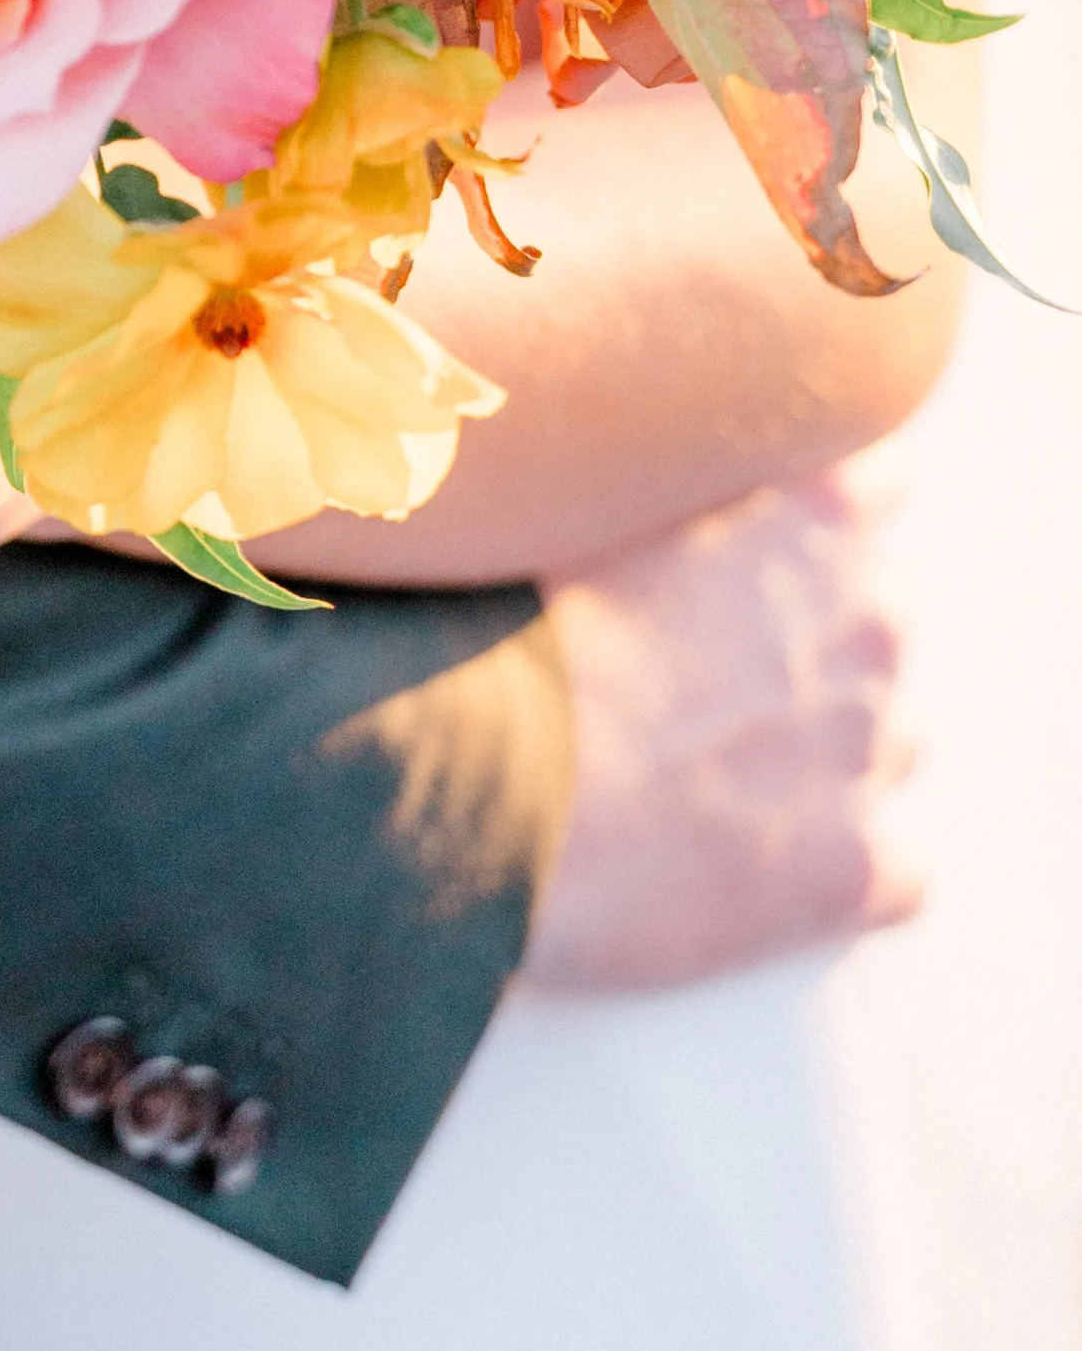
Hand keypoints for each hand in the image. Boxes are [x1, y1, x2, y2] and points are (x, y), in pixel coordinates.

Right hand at [524, 458, 925, 993]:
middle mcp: (870, 618)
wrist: (464, 784)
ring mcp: (872, 748)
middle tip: (681, 681)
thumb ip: (640, 474)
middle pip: (875, 624)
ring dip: (813, 758)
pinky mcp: (856, 871)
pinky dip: (821, 876)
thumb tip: (609, 475)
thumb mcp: (565, 498)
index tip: (720, 563)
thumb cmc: (483, 633)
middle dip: (800, 649)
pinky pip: (886, 873)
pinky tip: (723, 874)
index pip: (870, 488)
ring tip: (692, 784)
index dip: (788, 535)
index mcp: (814, 507)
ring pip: (884, 744)